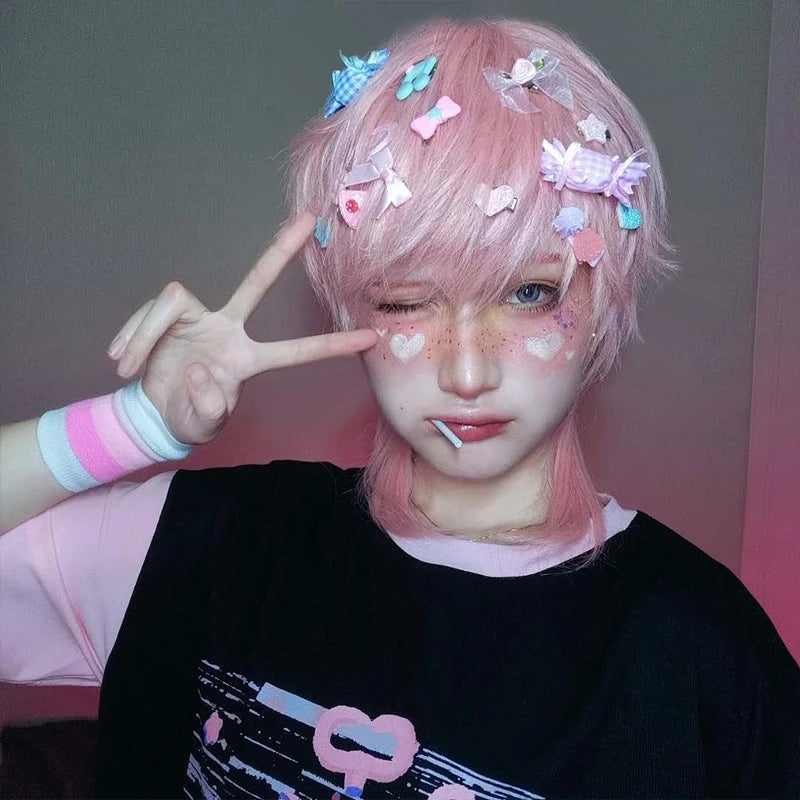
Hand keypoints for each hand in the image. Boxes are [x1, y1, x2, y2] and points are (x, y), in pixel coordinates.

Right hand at [106, 211, 377, 445]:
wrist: (151, 411)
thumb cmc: (188, 417)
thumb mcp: (201, 424)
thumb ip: (207, 406)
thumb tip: (200, 369)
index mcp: (248, 361)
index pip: (297, 352)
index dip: (331, 345)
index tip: (370, 337)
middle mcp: (229, 330)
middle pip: (258, 282)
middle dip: (281, 250)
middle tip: (310, 217)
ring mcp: (200, 317)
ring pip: (172, 302)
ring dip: (144, 336)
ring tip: (127, 367)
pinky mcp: (170, 313)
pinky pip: (150, 313)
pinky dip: (132, 336)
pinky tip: (122, 361)